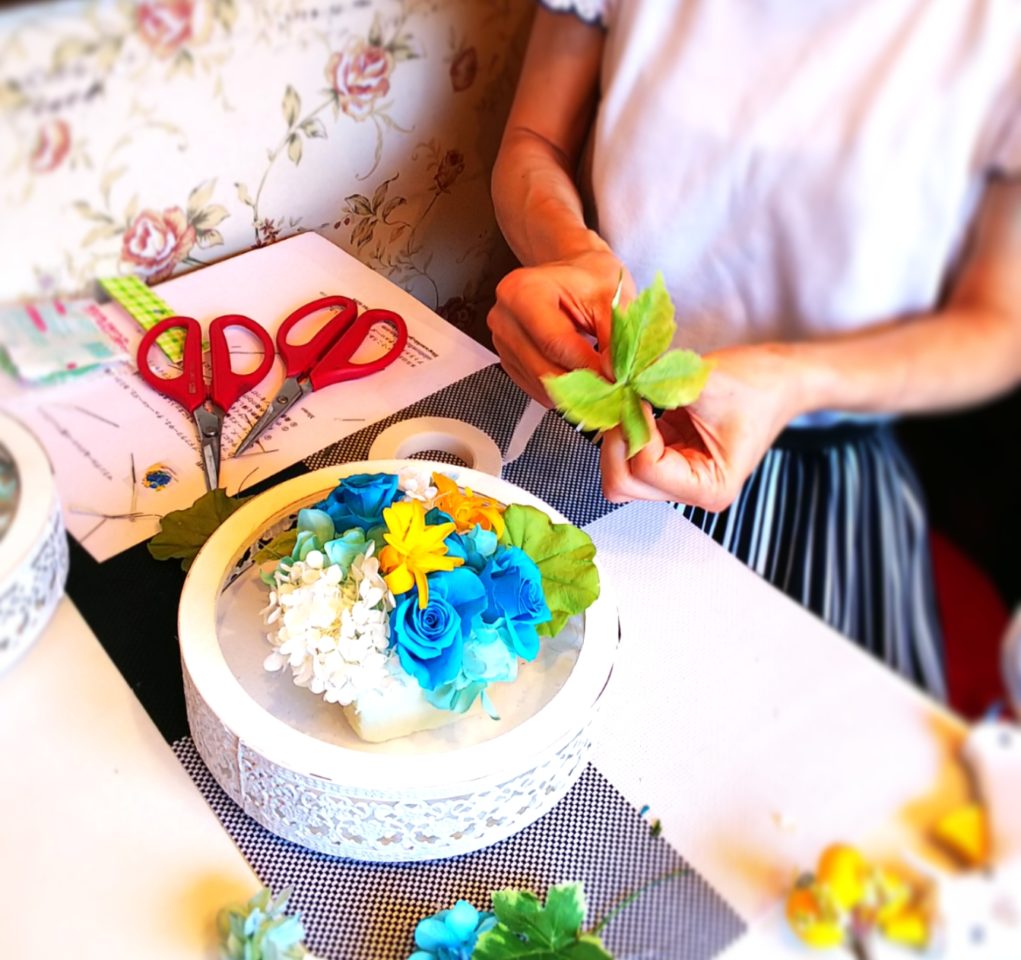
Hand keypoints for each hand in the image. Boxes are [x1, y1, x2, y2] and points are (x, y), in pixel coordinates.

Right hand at [488, 249, 634, 404]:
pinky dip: (563, 392)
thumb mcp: (612, 298)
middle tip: (614, 388)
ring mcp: (502, 342)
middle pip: (545, 370)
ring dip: (574, 392)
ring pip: (541, 386)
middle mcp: (505, 317)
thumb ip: (615, 337)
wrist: (573, 273)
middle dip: (583, 385)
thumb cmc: (590, 278)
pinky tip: (581, 378)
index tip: (617, 379)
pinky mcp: (508, 361)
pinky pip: (536, 389)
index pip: (556, 343)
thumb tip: (616, 374)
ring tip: (601, 381)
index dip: (589, 367)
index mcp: (524, 291)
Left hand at [599, 343, 805, 510]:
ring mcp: (677, 480)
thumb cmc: (757, 384)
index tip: (638, 395)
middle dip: (617, 440)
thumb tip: (611, 378)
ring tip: (632, 402)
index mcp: (711, 486)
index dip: (634, 429)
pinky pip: (629, 458)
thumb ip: (655, 386)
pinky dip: (625, 432)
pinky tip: (637, 405)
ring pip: (621, 474)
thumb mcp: (705, 383)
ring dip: (618, 437)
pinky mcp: (668, 463)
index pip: (646, 469)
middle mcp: (692, 492)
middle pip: (624, 483)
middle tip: (625, 401)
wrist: (779, 380)